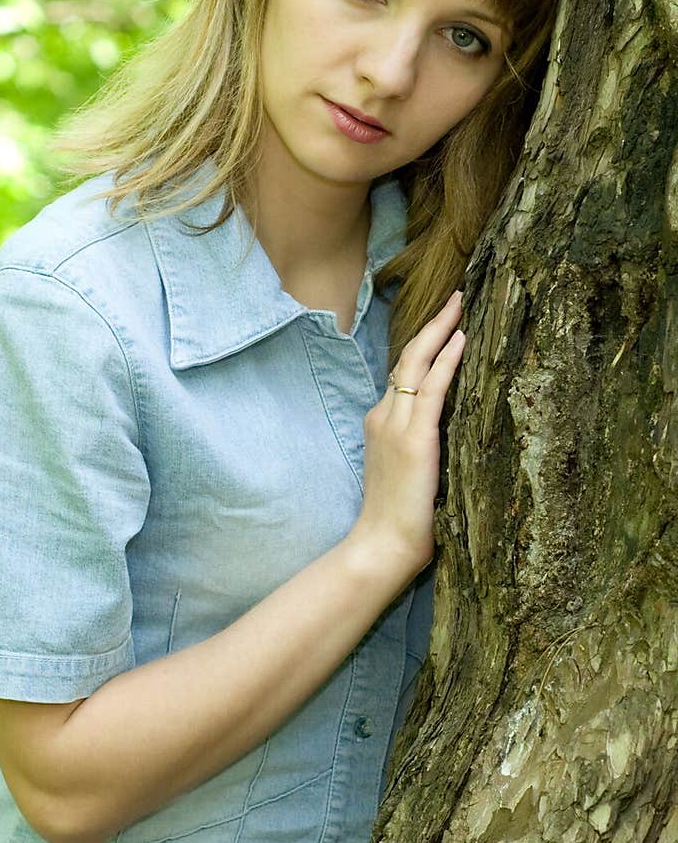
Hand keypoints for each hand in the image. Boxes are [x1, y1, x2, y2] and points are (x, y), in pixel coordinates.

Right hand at [348, 290, 464, 580]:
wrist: (381, 546)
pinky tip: (462, 338)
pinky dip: (447, 359)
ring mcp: (396, 425)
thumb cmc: (398, 523)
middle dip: (432, 325)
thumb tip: (448, 435)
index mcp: (381, 425)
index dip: (423, 347)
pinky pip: (433, 387)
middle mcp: (383, 417)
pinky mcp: (414, 438)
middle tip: (455, 297)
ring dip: (441, 330)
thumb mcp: (407, 475)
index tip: (444, 325)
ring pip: (417, 363)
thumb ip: (420, 449)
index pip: (402, 376)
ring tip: (460, 304)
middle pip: (407, 358)